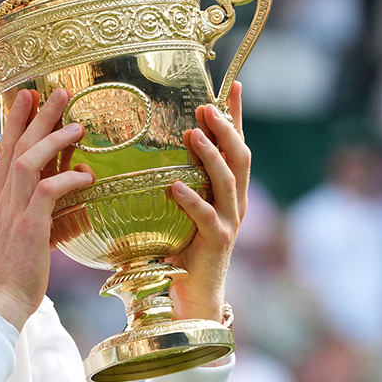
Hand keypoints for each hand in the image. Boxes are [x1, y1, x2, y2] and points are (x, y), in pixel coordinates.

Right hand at [0, 88, 93, 330]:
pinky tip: (87, 175)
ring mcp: (13, 210)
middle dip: (37, 116)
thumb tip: (76, 192)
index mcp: (0, 198)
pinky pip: (47, 192)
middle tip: (56, 91)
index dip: (16, 121)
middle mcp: (3, 198)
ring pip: (29, 161)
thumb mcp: (29, 233)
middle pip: (17, 145)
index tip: (28, 96)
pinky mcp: (28, 227)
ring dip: (53, 139)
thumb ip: (48, 210)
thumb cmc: (15, 272)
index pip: (6, 149)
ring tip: (78, 125)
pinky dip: (68, 179)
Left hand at [166, 81, 249, 322]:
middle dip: (226, 128)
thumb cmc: (179, 248)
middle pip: (239, 156)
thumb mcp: (177, 208)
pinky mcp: (216, 243)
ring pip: (227, 181)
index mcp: (227, 190)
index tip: (232, 84)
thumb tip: (142, 150)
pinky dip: (192, 199)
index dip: (235, 115)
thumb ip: (172, 179)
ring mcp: (229, 222)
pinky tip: (175, 185)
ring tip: (192, 134)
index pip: (236, 145)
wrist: (192, 297)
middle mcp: (234, 201)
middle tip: (206, 106)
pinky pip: (206, 217)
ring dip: (210, 155)